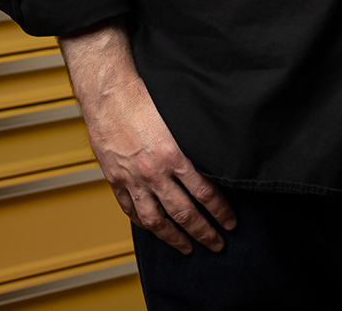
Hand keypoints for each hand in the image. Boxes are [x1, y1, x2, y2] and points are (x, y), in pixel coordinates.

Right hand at [61, 23, 236, 254]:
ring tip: (187, 248)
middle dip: (204, 232)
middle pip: (184, 213)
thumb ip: (196, 144)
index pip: (206, 194)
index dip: (221, 212)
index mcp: (176, 156)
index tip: (231, 224)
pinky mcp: (115, 180)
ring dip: (174, 238)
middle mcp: (154, 173)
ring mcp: (132, 180)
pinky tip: (153, 229)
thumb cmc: (148, 97)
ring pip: (156, 220)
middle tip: (217, 245)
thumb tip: (218, 163)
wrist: (109, 93)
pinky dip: (143, 223)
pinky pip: (131, 209)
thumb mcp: (182, 119)